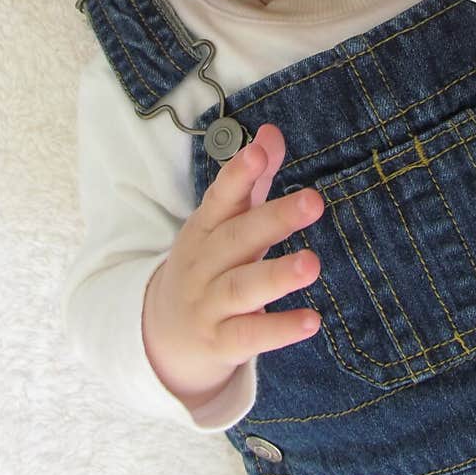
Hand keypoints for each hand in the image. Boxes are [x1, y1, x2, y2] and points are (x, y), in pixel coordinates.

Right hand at [141, 124, 322, 410]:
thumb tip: (272, 132)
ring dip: (277, 275)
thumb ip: (251, 181)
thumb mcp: (222, 224)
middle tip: (313, 201)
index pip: (220, 197)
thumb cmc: (206, 266)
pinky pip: (249, 335)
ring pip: (242, 288)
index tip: (259, 152)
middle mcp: (204, 263)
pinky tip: (312, 320)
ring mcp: (208, 304)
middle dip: (273, 218)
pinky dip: (279, 329)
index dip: (238, 175)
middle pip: (237, 238)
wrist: (162, 335)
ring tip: (312, 263)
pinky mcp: (220, 342)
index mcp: (205, 228)